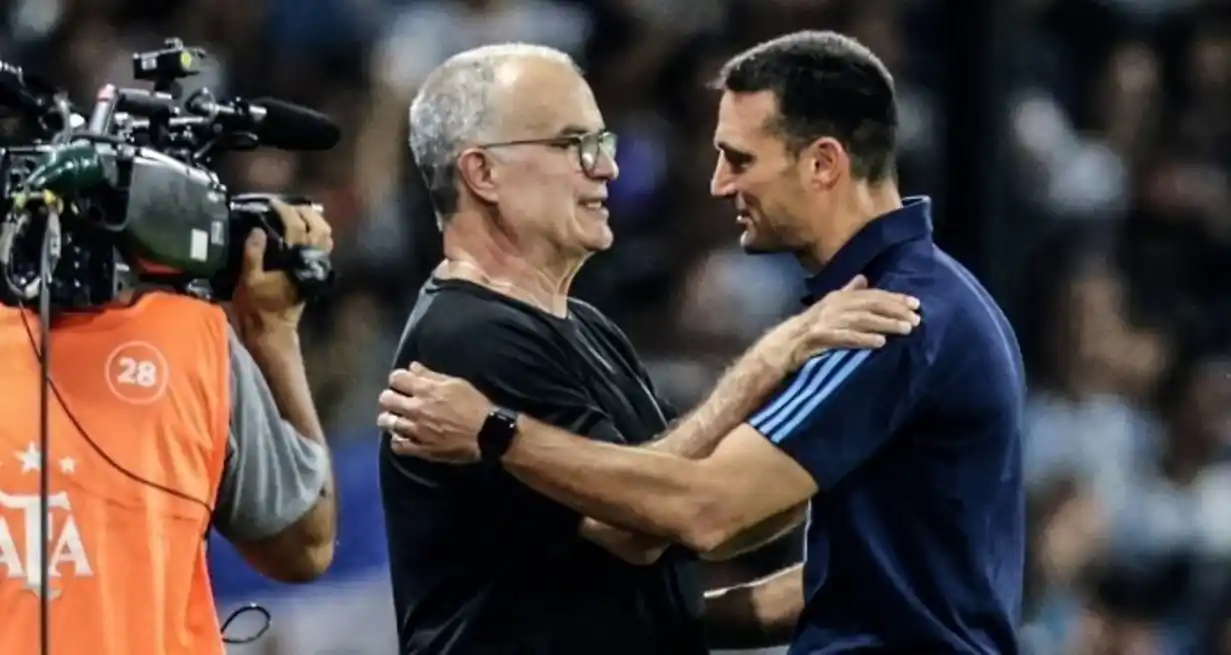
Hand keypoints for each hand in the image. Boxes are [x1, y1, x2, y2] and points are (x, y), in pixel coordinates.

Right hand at [232, 199, 333, 333]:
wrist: (272, 332)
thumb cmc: (258, 309)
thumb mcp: (249, 281)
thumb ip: (253, 254)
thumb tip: (257, 230)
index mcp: (296, 261)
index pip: (297, 226)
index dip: (285, 211)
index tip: (272, 203)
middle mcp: (311, 262)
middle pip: (320, 227)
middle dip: (305, 212)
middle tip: (287, 206)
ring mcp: (315, 268)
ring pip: (325, 237)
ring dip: (314, 222)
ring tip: (295, 214)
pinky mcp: (313, 273)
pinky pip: (321, 248)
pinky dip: (315, 234)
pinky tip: (300, 231)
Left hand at [377, 363, 493, 463]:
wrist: (487, 434)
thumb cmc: (475, 405)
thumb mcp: (456, 383)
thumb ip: (431, 375)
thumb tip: (412, 367)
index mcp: (425, 389)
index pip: (396, 378)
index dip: (398, 379)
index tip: (403, 383)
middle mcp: (415, 408)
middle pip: (385, 399)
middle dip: (390, 397)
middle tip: (399, 401)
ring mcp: (415, 430)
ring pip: (386, 422)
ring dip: (390, 419)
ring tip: (399, 420)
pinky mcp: (420, 448)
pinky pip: (397, 445)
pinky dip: (397, 440)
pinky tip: (404, 437)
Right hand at [767, 275, 920, 368]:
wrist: (783, 345)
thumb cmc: (809, 327)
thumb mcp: (829, 306)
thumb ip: (847, 292)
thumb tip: (864, 279)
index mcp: (839, 297)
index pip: (872, 294)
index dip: (895, 298)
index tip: (916, 303)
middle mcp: (834, 305)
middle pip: (871, 305)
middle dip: (895, 310)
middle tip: (916, 318)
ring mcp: (827, 321)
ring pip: (862, 320)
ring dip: (886, 324)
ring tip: (906, 329)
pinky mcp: (821, 337)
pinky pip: (846, 338)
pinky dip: (864, 339)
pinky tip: (880, 342)